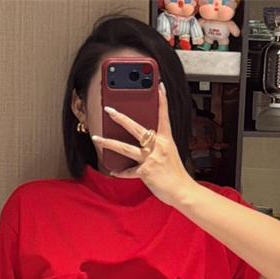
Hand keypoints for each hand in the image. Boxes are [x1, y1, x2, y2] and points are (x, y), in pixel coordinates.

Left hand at [91, 82, 196, 207]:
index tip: (160, 86)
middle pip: (136, 128)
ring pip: (125, 148)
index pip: (164, 116)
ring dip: (108, 143)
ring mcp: (150, 159)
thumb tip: (143, 141)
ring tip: (97, 138)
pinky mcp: (145, 172)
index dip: (162, 101)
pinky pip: (129, 172)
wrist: (182, 191)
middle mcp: (158, 147)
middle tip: (109, 109)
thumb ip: (158, 146)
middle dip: (120, 118)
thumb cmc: (176, 174)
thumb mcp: (170, 154)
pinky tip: (114, 171)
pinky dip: (121, 172)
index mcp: (166, 140)